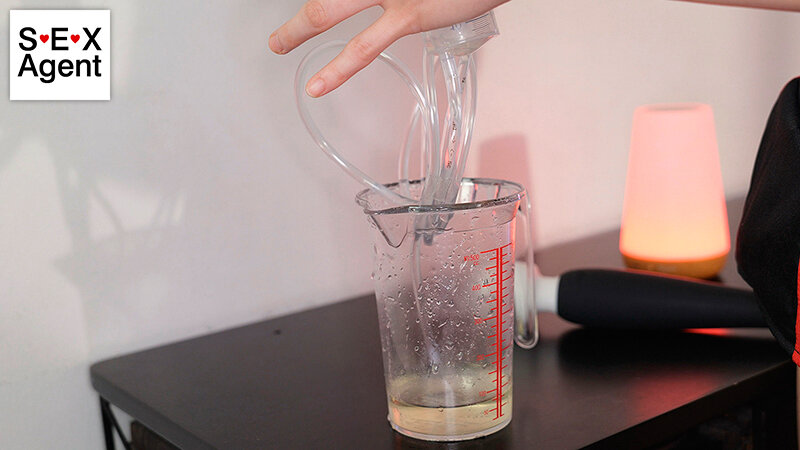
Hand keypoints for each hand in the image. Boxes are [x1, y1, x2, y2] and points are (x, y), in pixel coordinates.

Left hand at [269, 0, 507, 96]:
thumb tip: (385, 1)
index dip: (326, 2)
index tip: (323, 11)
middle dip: (296, 16)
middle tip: (278, 30)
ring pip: (327, 9)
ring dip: (296, 29)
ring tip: (278, 44)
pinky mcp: (410, 15)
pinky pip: (365, 46)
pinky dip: (337, 69)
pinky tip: (318, 85)